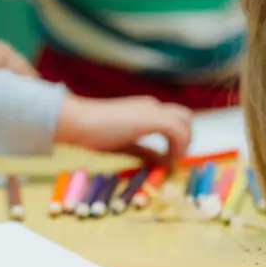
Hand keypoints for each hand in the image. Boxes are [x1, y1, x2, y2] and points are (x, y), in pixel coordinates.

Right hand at [54, 94, 191, 164]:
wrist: (79, 122)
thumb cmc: (93, 132)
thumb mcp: (124, 144)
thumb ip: (144, 151)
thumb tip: (160, 161)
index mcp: (144, 109)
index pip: (174, 119)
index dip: (178, 139)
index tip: (169, 157)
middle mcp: (152, 105)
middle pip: (185, 117)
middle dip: (186, 139)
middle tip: (175, 158)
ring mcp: (152, 109)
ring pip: (185, 121)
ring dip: (184, 143)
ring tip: (171, 160)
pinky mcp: (151, 118)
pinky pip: (178, 131)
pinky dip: (178, 147)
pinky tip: (166, 159)